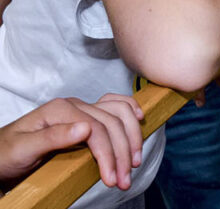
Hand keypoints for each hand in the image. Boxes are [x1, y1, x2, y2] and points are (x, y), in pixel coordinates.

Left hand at [0, 94, 143, 189]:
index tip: (111, 179)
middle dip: (122, 152)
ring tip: (134, 162)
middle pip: (112, 123)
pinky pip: (115, 107)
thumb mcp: (22, 149)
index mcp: (60, 110)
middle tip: (124, 180)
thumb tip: (86, 128)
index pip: (97, 129)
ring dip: (132, 137)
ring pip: (119, 113)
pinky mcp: (86, 117)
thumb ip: (52, 137)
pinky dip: (130, 112)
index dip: (108, 154)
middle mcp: (74, 106)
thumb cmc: (6, 155)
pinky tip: (140, 121)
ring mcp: (82, 109)